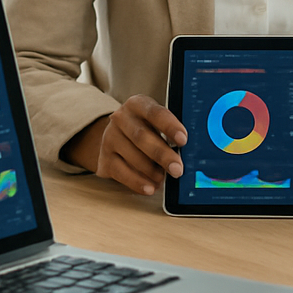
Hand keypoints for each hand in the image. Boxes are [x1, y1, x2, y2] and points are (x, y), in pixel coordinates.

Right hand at [66, 96, 186, 194]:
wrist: (117, 137)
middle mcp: (121, 118)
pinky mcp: (104, 158)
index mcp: (138, 104)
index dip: (169, 126)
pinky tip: (150, 188)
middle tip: (177, 169)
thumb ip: (170, 134)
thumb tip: (188, 154)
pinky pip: (121, 173)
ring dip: (152, 171)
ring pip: (132, 156)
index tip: (183, 139)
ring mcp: (110, 138)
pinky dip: (138, 182)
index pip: (155, 113)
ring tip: (164, 178)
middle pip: (142, 137)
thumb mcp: (157, 124)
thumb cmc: (146, 130)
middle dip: (162, 155)